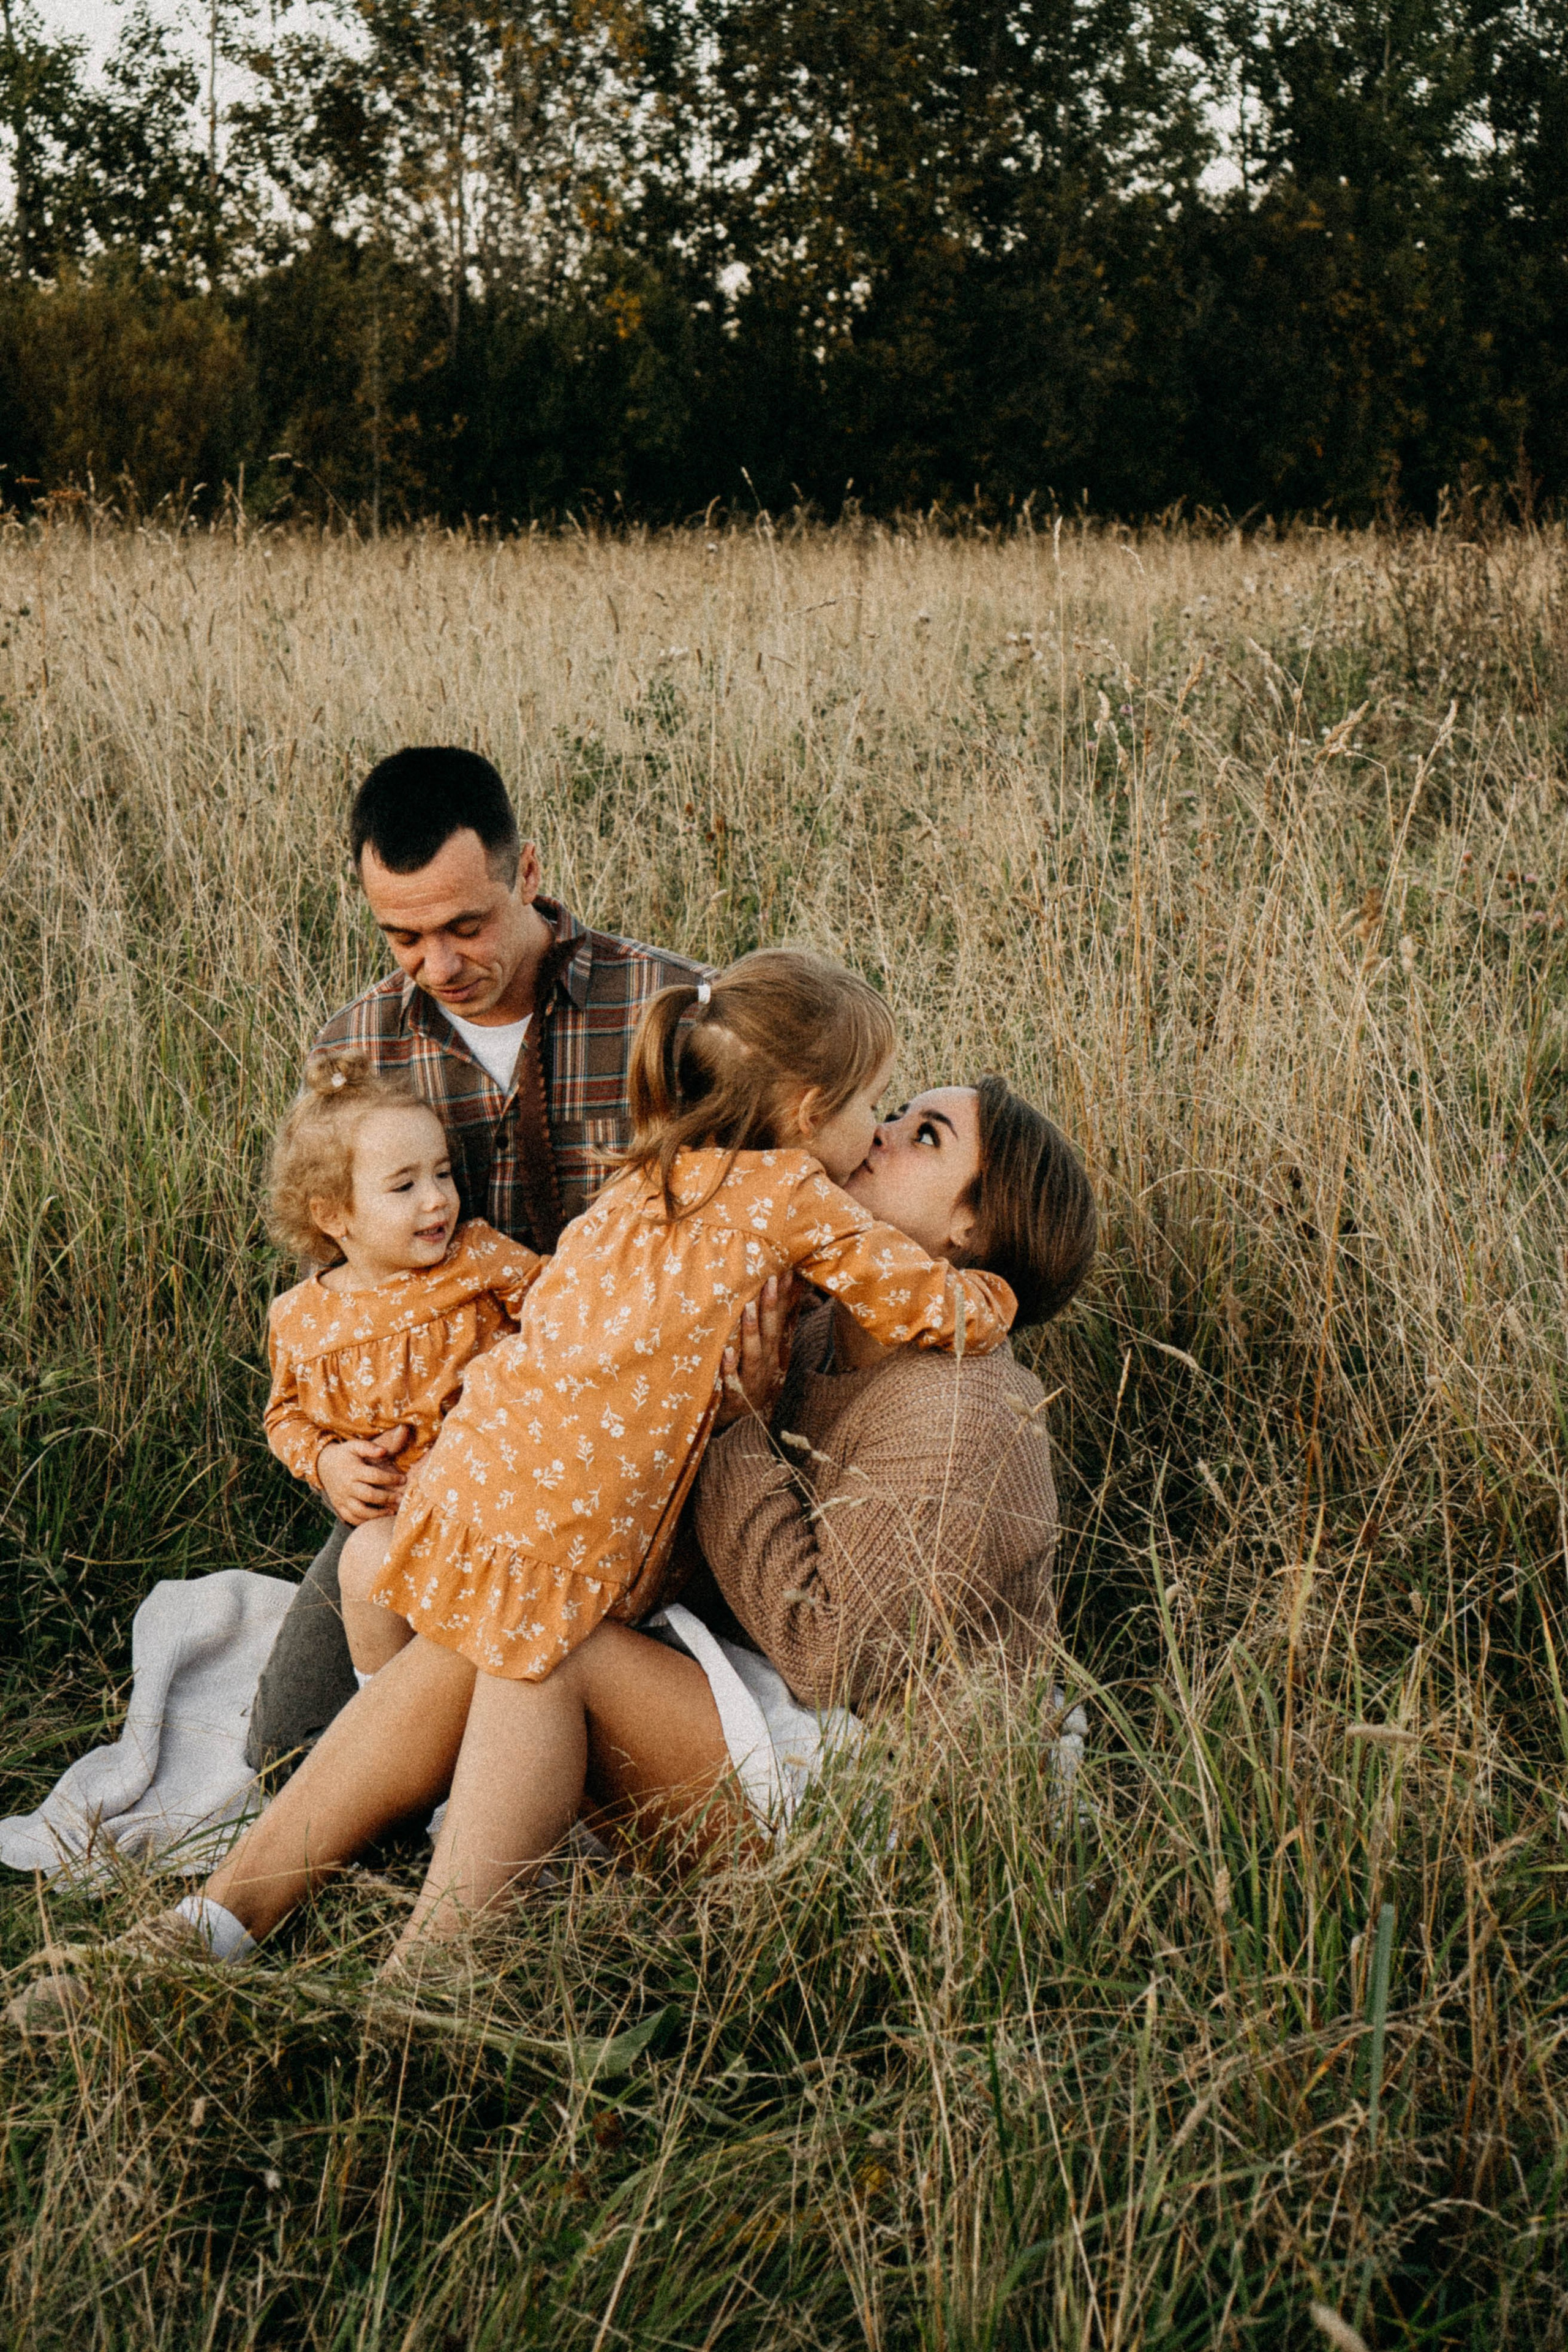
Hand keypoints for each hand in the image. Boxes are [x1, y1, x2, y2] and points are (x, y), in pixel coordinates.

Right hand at [317, 1424, 412, 1524]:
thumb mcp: (355, 1446)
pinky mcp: (339, 1507)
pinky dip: (364, 1521)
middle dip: (387, 1498)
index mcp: (353, 1470)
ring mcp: (342, 1498)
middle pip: (369, 1495)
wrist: (322, 1465)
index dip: (391, 1479)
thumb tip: (384, 1451)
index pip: (375, 1476)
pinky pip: (351, 1518)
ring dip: (377, 1514)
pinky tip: (376, 1519)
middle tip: (401, 1499)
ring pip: (360, 1511)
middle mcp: (347, 1486)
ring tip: (392, 1512)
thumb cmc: (344, 1454)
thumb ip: (369, 1447)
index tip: (404, 1479)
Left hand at [715, 1275, 798, 1428]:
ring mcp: (750, 1380)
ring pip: (753, 1354)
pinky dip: (729, 1367)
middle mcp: (764, 1363)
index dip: (784, 1297)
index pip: (779, 1319)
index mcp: (770, 1350)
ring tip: (747, 1308)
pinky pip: (732, 1381)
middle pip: (770, 1332)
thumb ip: (769, 1324)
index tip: (786, 1271)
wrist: (739, 1422)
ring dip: (751, 1331)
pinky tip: (725, 1353)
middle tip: (769, 1280)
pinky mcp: (734, 1397)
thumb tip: (784, 1292)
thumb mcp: (762, 1351)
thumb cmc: (747, 1377)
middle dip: (771, 1306)